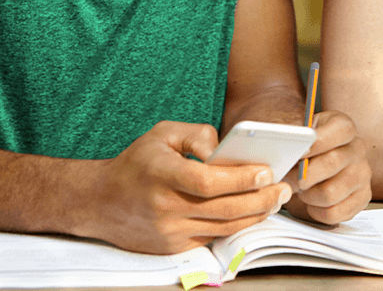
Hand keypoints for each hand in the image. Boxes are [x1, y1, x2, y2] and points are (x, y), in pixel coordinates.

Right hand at [83, 121, 291, 253]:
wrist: (99, 201)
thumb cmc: (136, 163)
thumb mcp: (162, 133)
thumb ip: (198, 134)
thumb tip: (225, 150)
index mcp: (163, 175)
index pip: (209, 182)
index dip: (241, 179)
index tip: (267, 172)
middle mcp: (166, 207)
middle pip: (224, 209)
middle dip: (261, 200)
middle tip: (283, 189)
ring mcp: (169, 232)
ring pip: (224, 228)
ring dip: (255, 215)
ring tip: (275, 200)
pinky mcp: (173, 248)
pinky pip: (213, 237)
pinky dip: (236, 226)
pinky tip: (253, 213)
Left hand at [282, 110, 370, 223]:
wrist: (310, 169)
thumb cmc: (301, 150)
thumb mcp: (294, 134)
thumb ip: (289, 135)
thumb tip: (281, 143)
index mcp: (343, 127)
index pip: (341, 130)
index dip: (320, 142)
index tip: (299, 152)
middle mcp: (357, 149)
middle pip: (332, 163)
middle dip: (303, 175)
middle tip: (286, 179)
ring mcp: (362, 174)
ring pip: (330, 193)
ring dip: (308, 196)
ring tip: (300, 191)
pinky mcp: (362, 198)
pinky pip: (335, 213)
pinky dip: (316, 212)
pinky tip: (311, 203)